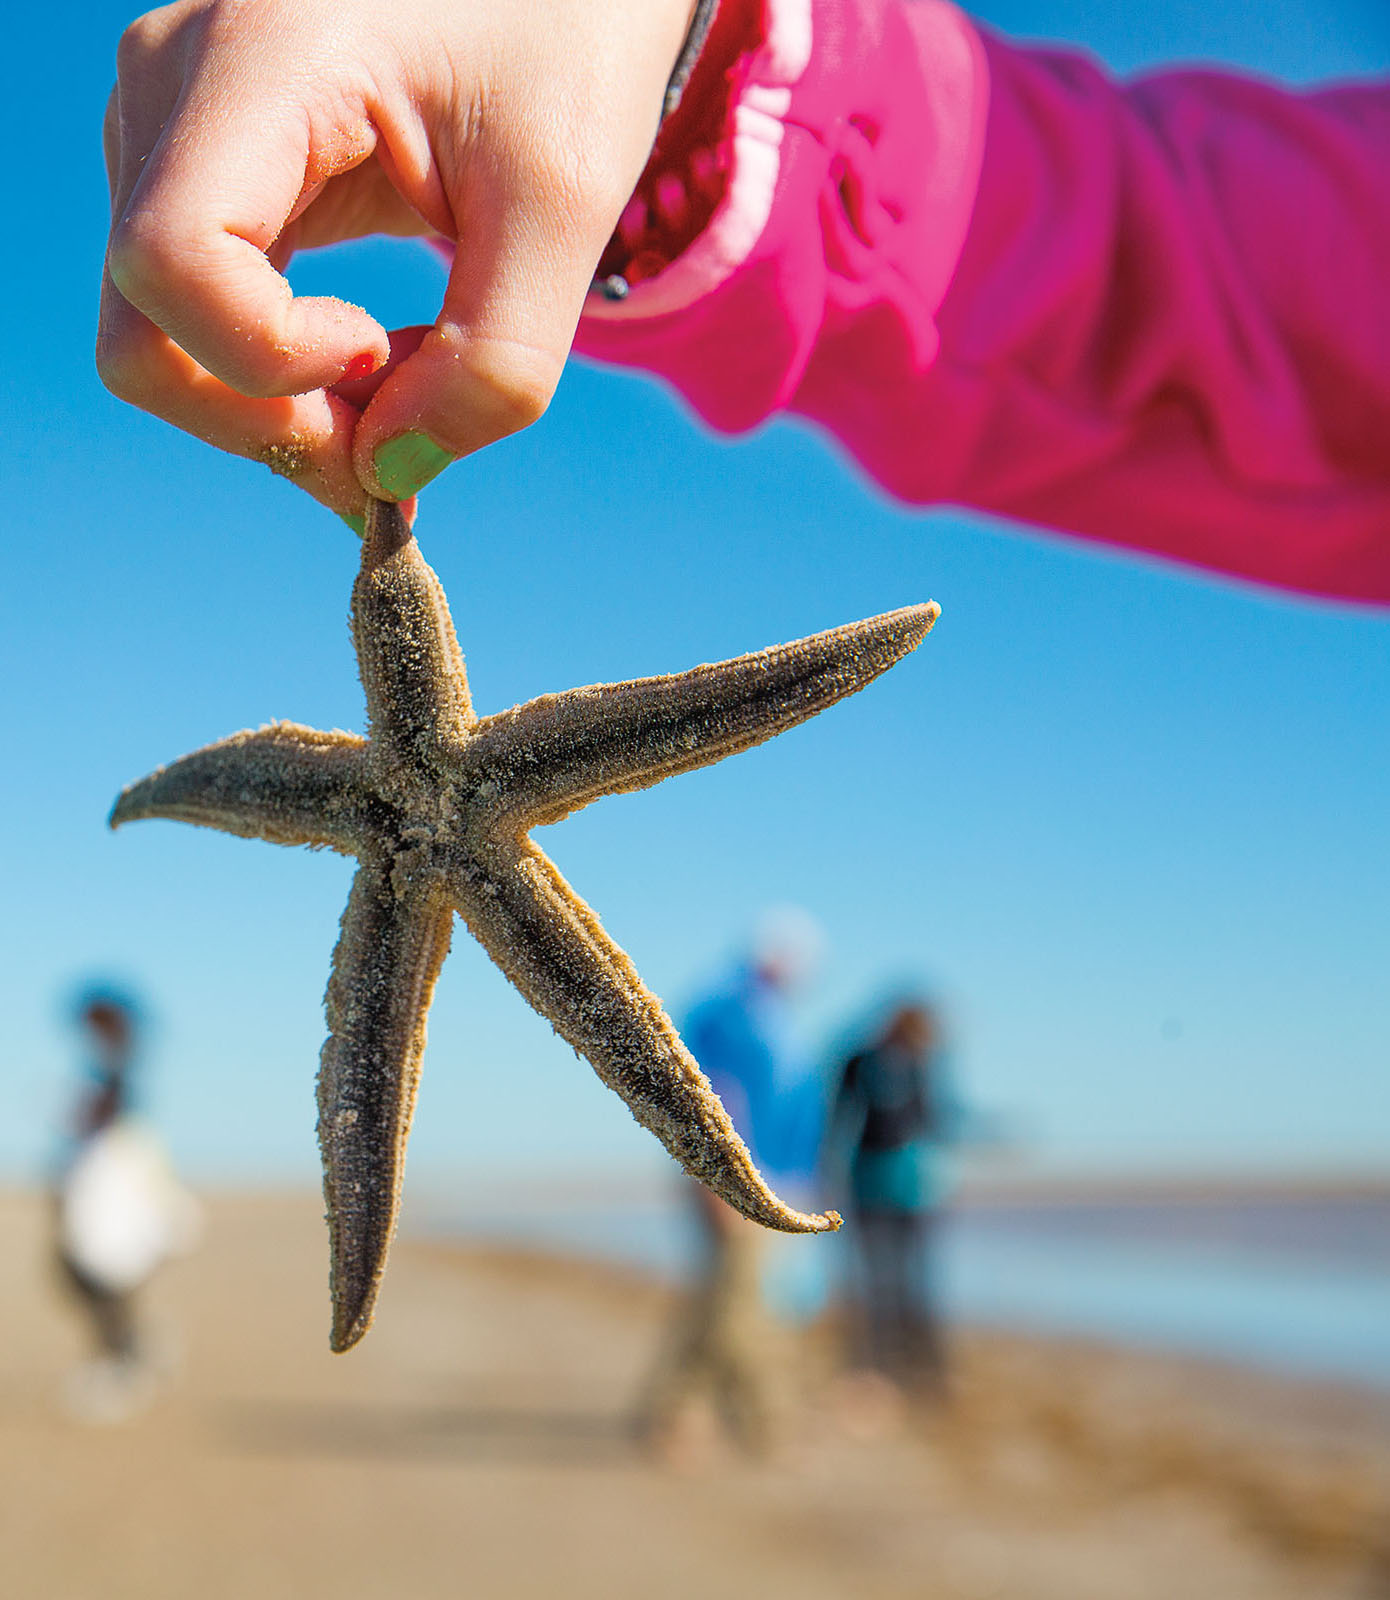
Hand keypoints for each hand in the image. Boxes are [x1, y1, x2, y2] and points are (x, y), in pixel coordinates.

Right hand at [98, 0, 694, 524]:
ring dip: (284, 412)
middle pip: (146, 334)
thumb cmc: (564, 46)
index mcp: (260, 60)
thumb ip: (494, 365)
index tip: (384, 345)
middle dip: (273, 427)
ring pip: (162, 342)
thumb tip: (391, 479)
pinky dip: (283, 380)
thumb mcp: (565, 206)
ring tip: (413, 391)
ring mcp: (168, 130)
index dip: (271, 360)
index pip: (172, 264)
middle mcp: (173, 87)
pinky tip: (379, 374)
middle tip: (401, 451)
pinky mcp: (198, 171)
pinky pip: (197, 317)